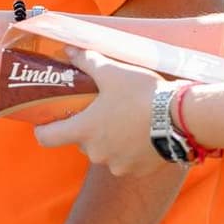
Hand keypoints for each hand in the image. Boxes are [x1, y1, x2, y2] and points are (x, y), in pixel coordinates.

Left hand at [32, 48, 166, 176]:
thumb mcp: (113, 72)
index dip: (43, 129)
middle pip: (81, 142)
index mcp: (84, 130)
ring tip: (128, 120)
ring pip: (106, 152)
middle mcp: (96, 153)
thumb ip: (87, 62)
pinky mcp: (138, 171)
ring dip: (111, 139)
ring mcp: (118, 165)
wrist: (180, 118)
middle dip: (89, 128)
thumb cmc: (142, 94)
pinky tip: (144, 133)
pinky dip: (131, 150)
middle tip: (102, 110)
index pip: (46, 138)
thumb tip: (69, 52)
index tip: (47, 121)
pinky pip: (127, 161)